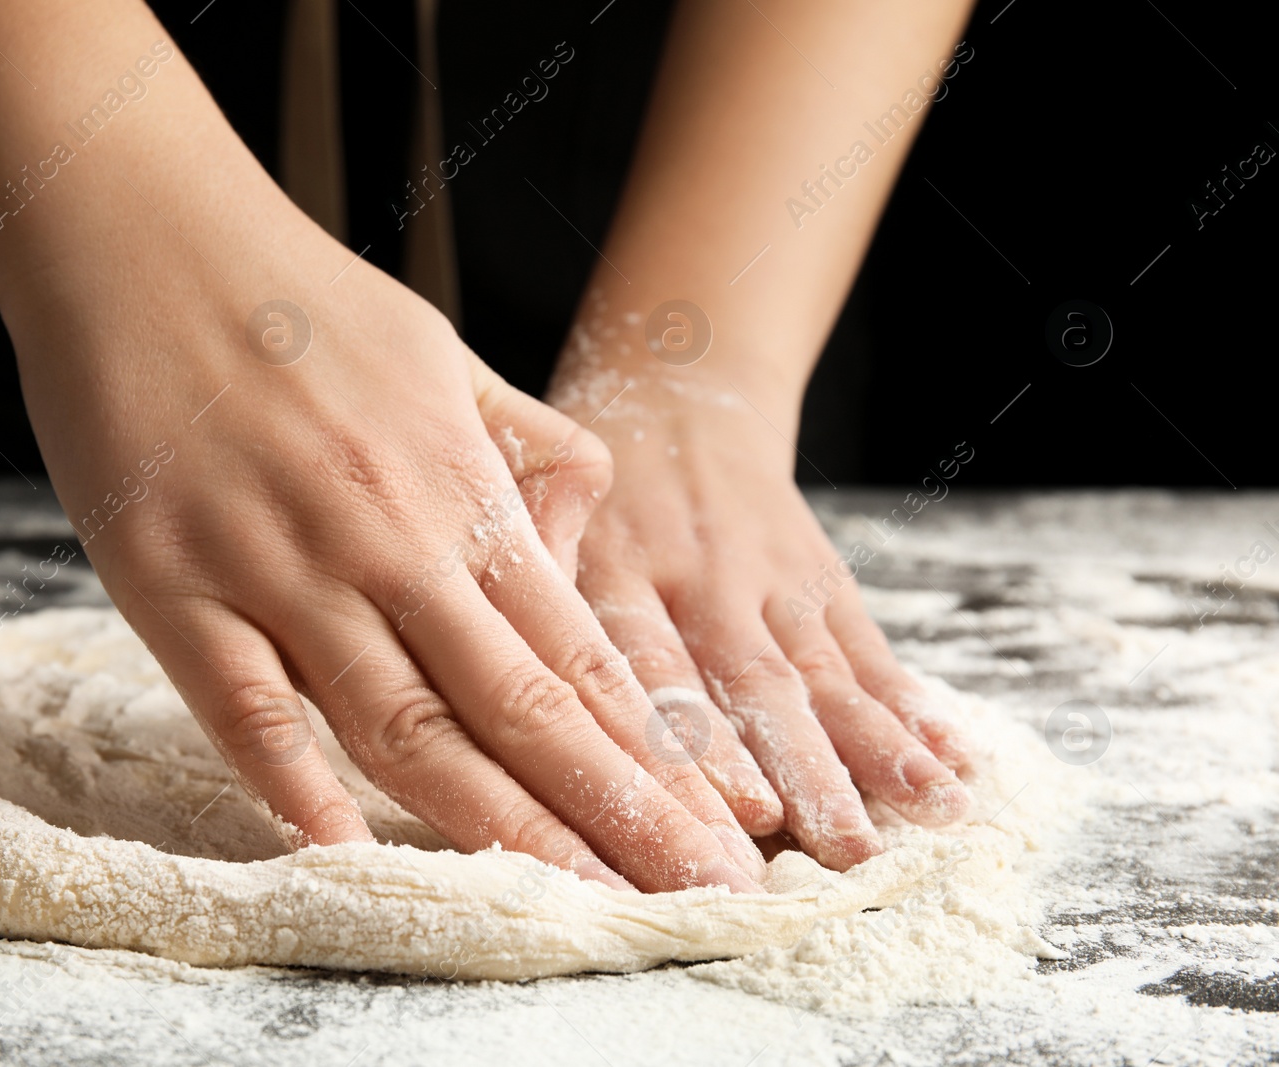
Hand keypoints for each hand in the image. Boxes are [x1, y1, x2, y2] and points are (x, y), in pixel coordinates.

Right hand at [0, 178, 764, 893]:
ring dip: (490, 820)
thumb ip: (528, 456)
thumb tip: (574, 556)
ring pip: (398, 721)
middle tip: (688, 892)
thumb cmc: (301, 302)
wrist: (144, 237)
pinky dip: (293, 780)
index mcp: (458, 488)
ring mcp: (279, 566)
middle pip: (516, 704)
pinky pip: (243, 704)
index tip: (705, 822)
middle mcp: (387, 539)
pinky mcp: (171, 584)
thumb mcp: (450, 355)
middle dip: (611, 809)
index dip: (649, 747)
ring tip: (565, 898)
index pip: (576, 646)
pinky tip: (343, 848)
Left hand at [549, 359, 970, 871]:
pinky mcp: (818, 576)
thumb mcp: (535, 511)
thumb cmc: (590, 486)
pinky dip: (910, 704)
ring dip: (880, 745)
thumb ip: (527, 594)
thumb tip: (495, 695)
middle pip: (757, 683)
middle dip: (809, 771)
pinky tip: (953, 757)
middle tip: (847, 851)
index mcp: (616, 566)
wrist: (678, 388)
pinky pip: (866, 645)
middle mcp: (699, 577)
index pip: (656, 665)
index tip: (745, 812)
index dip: (701, 740)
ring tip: (934, 809)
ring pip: (824, 670)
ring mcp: (768, 577)